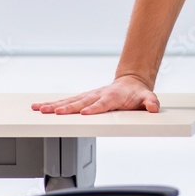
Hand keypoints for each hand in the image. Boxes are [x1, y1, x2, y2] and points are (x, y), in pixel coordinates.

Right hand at [31, 74, 159, 114]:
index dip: (94, 108)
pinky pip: (67, 101)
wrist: (131, 82)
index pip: (102, 104)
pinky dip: (54, 104)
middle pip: (82, 102)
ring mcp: (90, 96)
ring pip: (71, 100)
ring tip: (41, 109)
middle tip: (55, 112)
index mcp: (113, 96)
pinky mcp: (84, 98)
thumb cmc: (136, 94)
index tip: (85, 113)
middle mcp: (98, 95)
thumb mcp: (147, 97)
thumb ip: (151, 102)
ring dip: (55, 105)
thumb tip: (154, 108)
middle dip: (68, 107)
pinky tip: (40, 107)